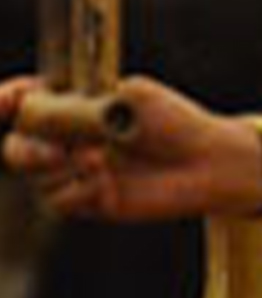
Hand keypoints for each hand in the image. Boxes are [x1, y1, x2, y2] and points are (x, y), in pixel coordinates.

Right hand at [0, 75, 261, 219]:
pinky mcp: (86, 198)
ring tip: (101, 159)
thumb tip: (32, 114)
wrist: (205, 160)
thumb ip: (78, 105)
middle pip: (17, 144)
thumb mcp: (128, 98)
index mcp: (76, 102)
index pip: (25, 99)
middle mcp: (69, 136)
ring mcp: (74, 169)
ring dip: (62, 168)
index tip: (5, 101)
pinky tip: (105, 181)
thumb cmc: (173, 121)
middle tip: (56, 151)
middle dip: (27, 147)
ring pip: (36, 173)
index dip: (6, 99)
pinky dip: (76, 189)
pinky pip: (56, 199)